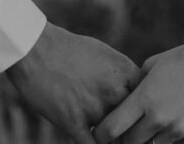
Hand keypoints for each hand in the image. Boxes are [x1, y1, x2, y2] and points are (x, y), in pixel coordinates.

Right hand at [7, 23, 139, 143]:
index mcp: (126, 73)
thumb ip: (122, 77)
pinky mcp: (73, 121)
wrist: (35, 49)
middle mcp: (115, 91)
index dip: (143, 112)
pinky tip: (94, 142)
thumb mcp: (105, 55)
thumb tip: (134, 94)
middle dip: (130, 129)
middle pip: (134, 121)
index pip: (147, 101)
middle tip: (127, 135)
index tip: (139, 118)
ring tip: (110, 138)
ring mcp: (95, 108)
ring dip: (111, 139)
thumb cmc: (69, 50)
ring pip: (114, 136)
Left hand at [93, 40, 183, 143]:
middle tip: (124, 127)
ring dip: (147, 136)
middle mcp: (159, 118)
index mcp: (145, 97)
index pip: (111, 128)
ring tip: (153, 117)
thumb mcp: (156, 63)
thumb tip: (123, 97)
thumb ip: (137, 83)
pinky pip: (172, 140)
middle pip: (129, 143)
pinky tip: (176, 114)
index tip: (99, 130)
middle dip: (123, 138)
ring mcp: (177, 129)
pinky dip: (168, 133)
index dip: (101, 133)